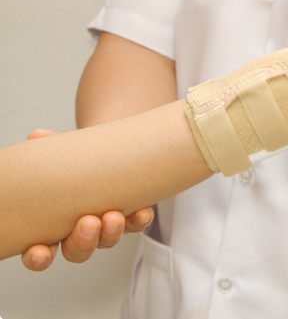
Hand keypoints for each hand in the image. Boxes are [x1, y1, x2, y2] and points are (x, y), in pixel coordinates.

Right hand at [21, 129, 153, 271]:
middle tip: (88, 222)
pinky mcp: (132, 217)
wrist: (109, 150)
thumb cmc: (78, 158)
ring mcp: (107, 226)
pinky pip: (137, 225)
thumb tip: (38, 136)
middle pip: (78, 251)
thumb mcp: (63, 151)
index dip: (39, 257)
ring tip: (114, 215)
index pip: (41, 252)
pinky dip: (140, 220)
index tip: (40, 251)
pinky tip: (143, 211)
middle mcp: (80, 231)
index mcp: (53, 224)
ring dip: (112, 232)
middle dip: (83, 241)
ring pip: (108, 241)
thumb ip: (51, 145)